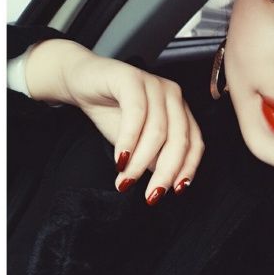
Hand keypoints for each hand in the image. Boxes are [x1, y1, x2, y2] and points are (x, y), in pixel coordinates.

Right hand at [25, 39, 204, 203]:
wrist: (80, 82)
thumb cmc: (112, 112)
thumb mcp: (137, 142)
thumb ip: (152, 158)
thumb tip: (162, 182)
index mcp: (180, 111)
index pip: (194, 144)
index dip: (187, 169)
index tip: (176, 191)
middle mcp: (172, 96)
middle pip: (178, 140)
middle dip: (166, 172)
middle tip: (151, 196)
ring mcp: (154, 84)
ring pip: (157, 131)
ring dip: (140, 162)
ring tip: (126, 180)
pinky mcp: (132, 78)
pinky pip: (136, 114)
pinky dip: (129, 141)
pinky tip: (120, 159)